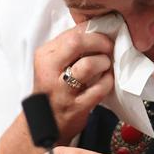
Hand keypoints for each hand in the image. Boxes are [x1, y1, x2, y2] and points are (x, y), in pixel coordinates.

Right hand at [32, 23, 113, 142]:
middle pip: (77, 43)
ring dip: (103, 62)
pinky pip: (99, 89)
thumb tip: (96, 28)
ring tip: (106, 65)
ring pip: (89, 65)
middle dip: (99, 41)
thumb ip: (69, 47)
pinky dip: (108, 81)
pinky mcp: (76, 107)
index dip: (93, 31)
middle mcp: (49, 71)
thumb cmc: (55, 89)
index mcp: (44, 56)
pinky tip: (107, 80)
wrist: (47, 124)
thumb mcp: (54, 64)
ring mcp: (62, 91)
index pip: (71, 33)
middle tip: (109, 47)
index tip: (104, 34)